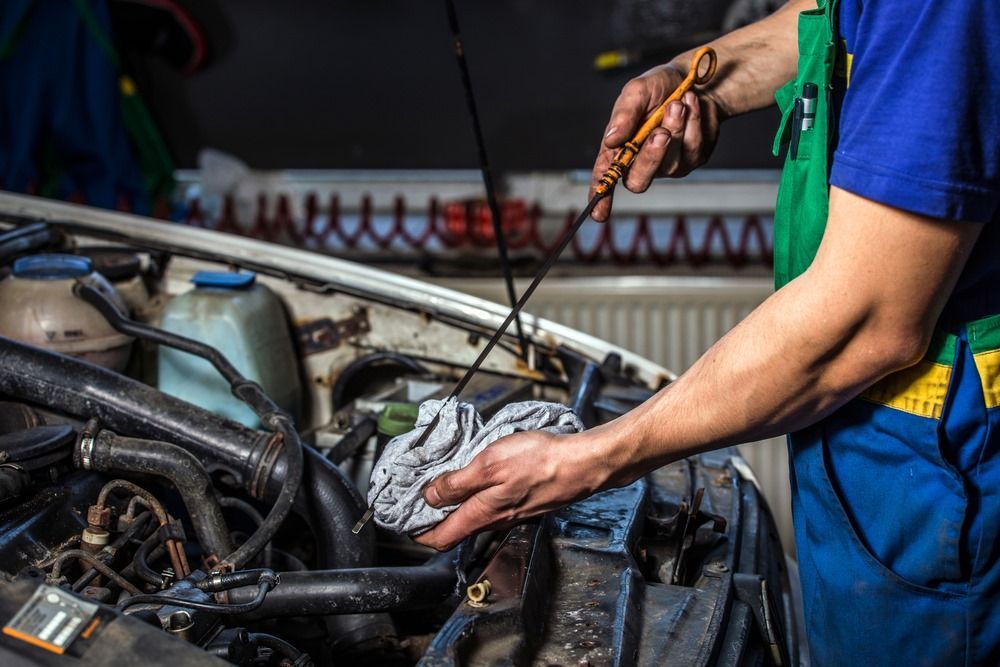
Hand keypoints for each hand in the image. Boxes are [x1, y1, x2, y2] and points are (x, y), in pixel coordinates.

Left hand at [413, 430, 609, 550]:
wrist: (581, 464)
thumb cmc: (540, 462)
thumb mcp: (489, 464)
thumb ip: (458, 483)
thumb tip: (430, 496)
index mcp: (482, 513)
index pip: (440, 538)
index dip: (418, 532)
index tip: (403, 519)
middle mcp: (495, 519)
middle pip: (455, 528)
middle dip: (433, 516)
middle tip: (417, 496)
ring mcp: (511, 513)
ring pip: (473, 516)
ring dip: (455, 504)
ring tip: (442, 483)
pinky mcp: (523, 502)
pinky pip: (491, 506)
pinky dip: (476, 496)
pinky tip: (477, 477)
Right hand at [590, 64, 723, 221]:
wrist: (694, 80)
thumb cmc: (658, 87)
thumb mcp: (637, 90)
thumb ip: (624, 114)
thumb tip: (611, 140)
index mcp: (618, 149)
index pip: (605, 178)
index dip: (601, 196)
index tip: (599, 213)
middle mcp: (641, 162)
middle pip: (639, 181)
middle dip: (650, 157)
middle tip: (661, 132)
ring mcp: (668, 165)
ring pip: (670, 162)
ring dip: (676, 128)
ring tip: (678, 103)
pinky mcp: (692, 159)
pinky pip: (693, 148)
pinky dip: (694, 122)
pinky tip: (692, 104)